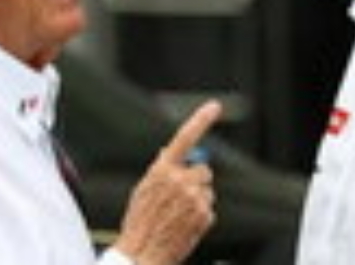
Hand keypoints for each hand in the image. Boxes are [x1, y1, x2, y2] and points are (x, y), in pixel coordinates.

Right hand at [113, 100, 221, 264]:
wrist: (141, 252)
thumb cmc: (140, 222)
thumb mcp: (143, 189)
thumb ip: (160, 170)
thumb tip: (167, 152)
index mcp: (162, 170)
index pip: (184, 138)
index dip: (201, 120)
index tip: (215, 106)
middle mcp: (180, 181)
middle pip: (204, 171)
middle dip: (197, 181)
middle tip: (181, 198)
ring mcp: (194, 198)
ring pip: (208, 191)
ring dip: (199, 200)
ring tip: (179, 215)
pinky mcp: (204, 215)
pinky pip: (209, 209)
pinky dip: (200, 217)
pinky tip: (184, 225)